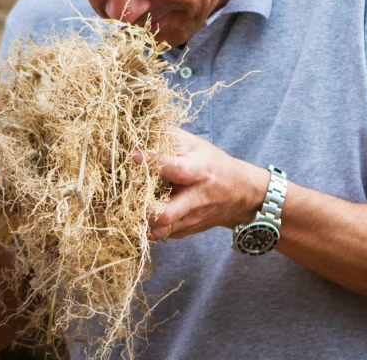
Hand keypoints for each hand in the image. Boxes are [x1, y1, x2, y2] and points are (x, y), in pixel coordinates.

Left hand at [139, 128, 268, 240]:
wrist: (240, 194)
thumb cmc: (212, 164)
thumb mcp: (196, 145)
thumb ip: (169, 138)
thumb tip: (140, 132)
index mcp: (199, 172)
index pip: (176, 169)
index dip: (154, 162)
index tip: (133, 155)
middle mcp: (195, 199)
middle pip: (167, 213)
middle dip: (144, 210)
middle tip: (126, 197)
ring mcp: (190, 219)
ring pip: (161, 230)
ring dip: (141, 222)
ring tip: (127, 209)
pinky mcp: (185, 231)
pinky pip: (162, 234)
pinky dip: (147, 227)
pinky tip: (139, 215)